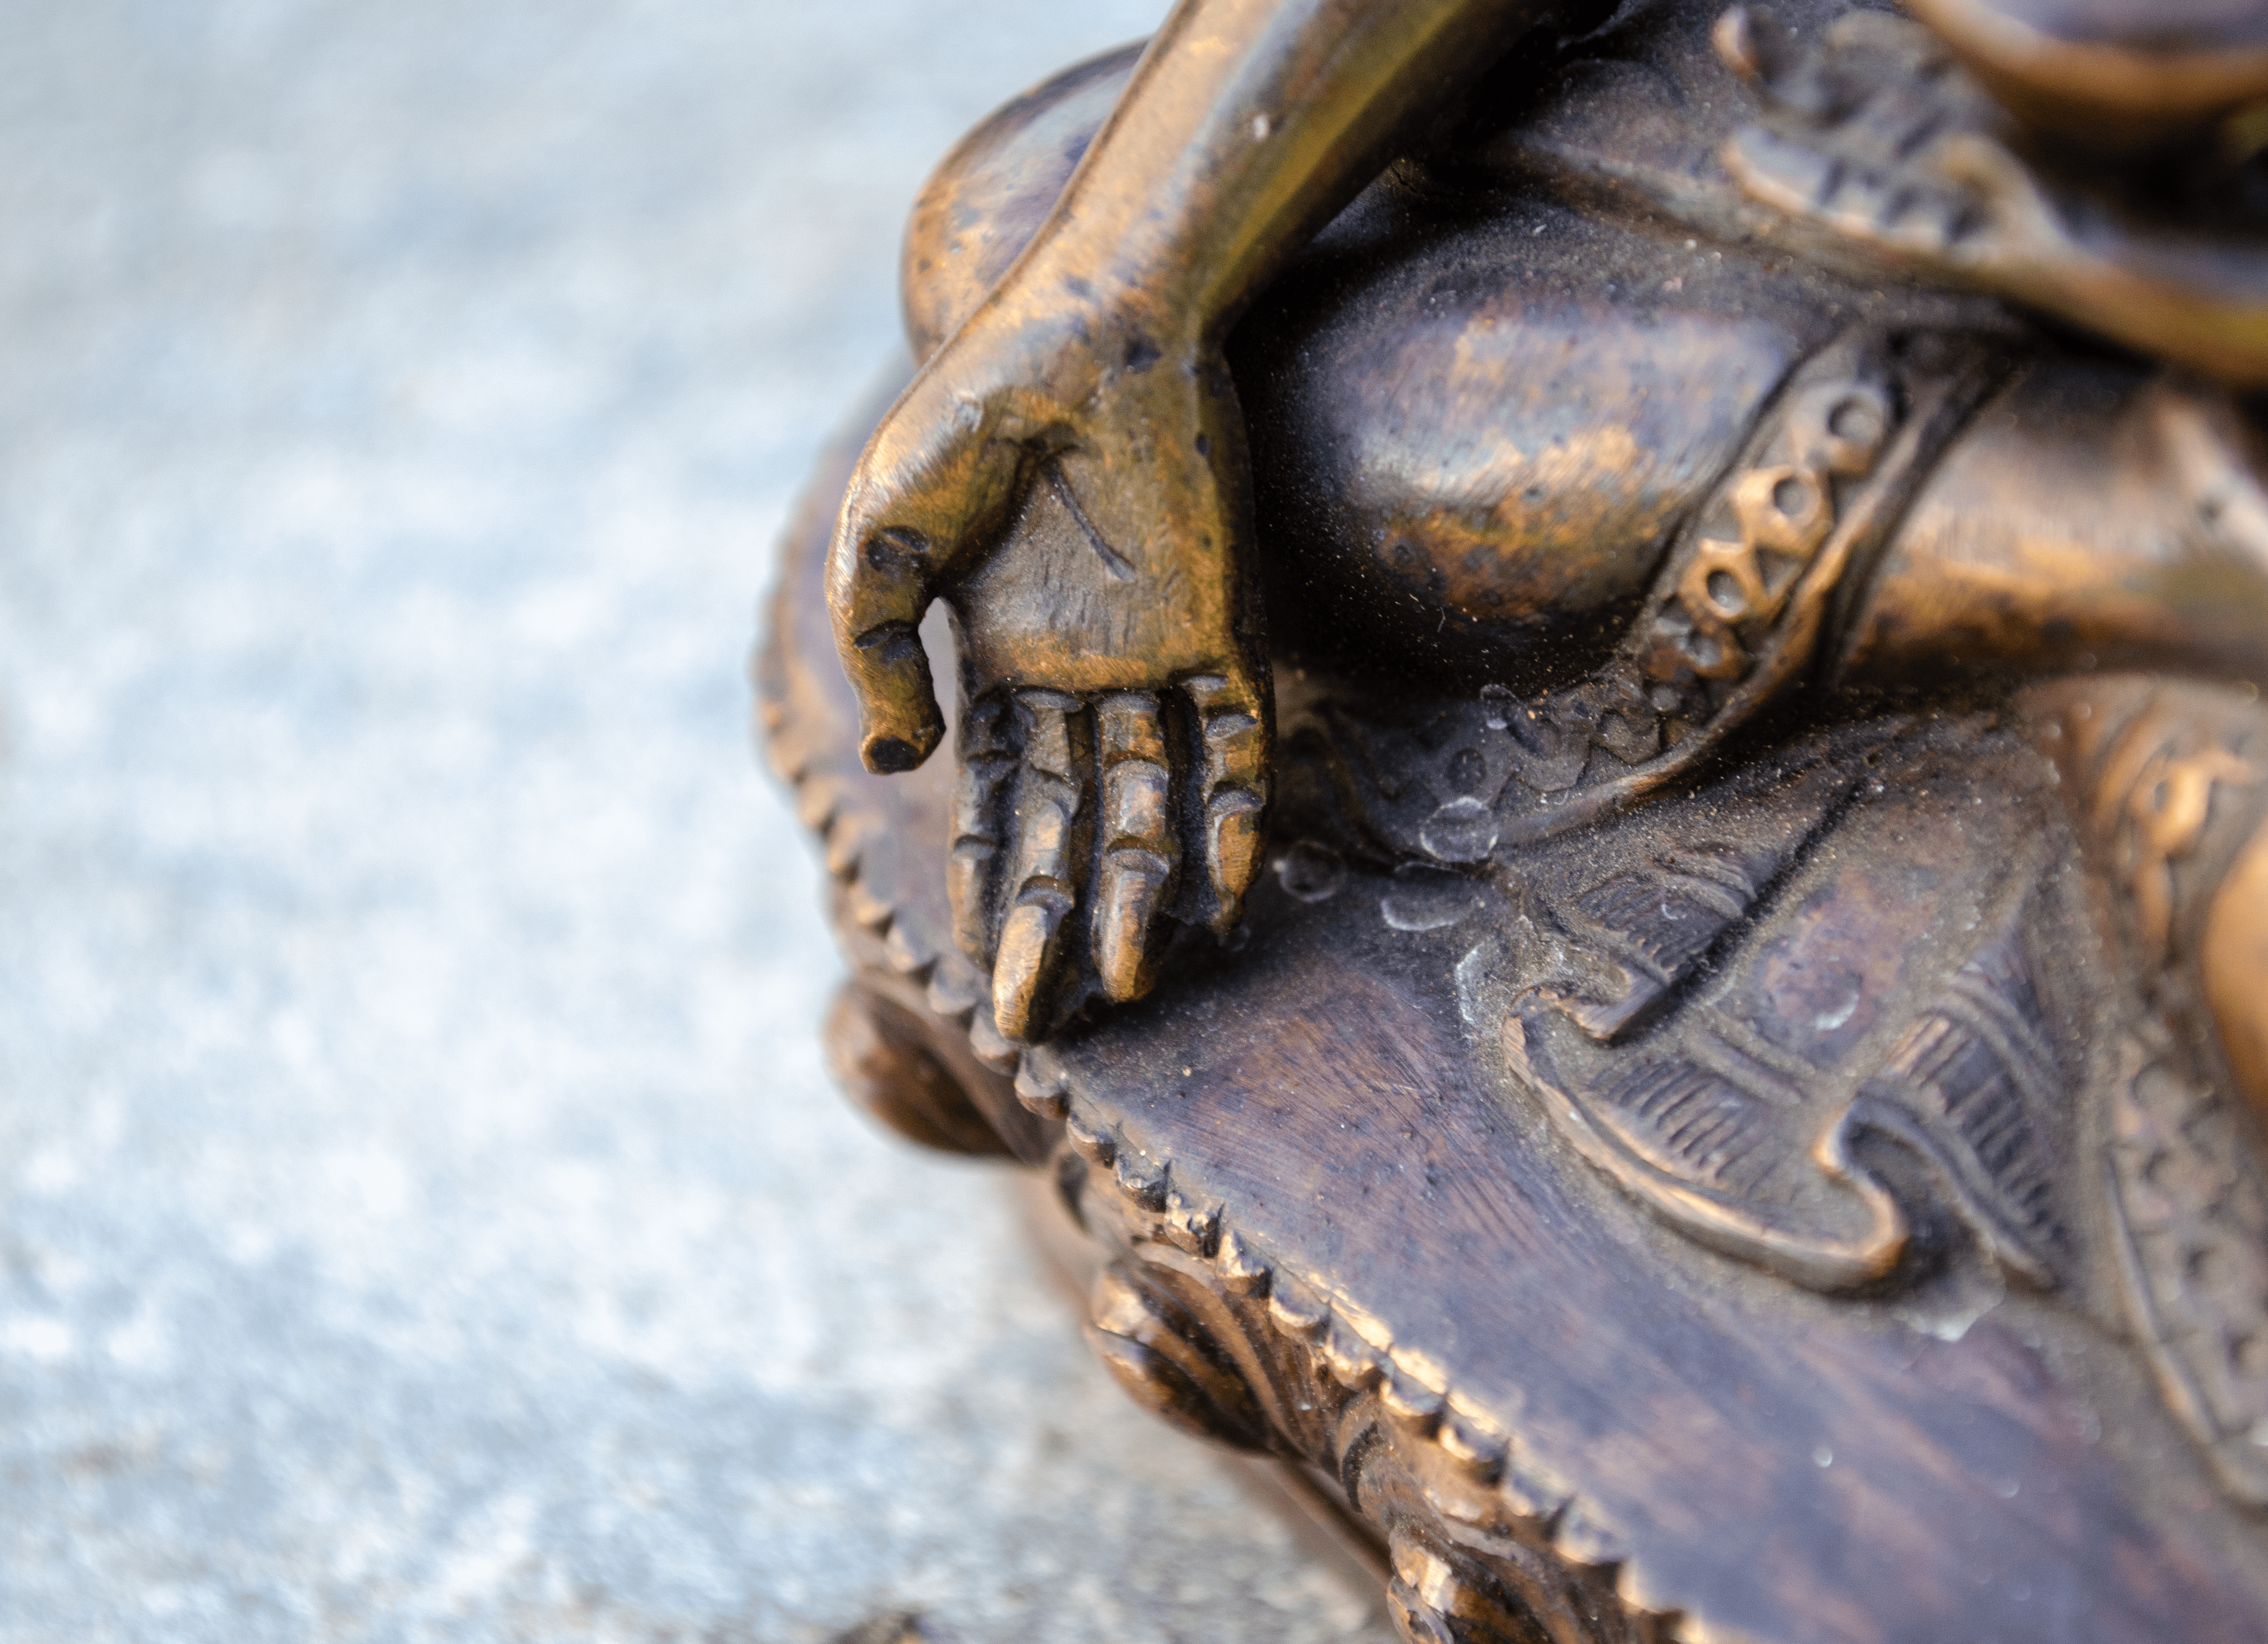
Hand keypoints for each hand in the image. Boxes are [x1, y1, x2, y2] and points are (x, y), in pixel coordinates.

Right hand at [827, 292, 1269, 1041]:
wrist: (1088, 325)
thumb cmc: (970, 416)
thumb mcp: (881, 538)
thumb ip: (876, 651)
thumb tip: (906, 763)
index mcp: (1000, 664)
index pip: (996, 804)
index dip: (984, 887)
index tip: (974, 973)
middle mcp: (1083, 680)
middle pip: (1069, 829)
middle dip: (1047, 925)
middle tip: (1033, 1027)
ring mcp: (1158, 661)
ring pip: (1156, 808)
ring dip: (1138, 896)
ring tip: (1127, 987)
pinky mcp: (1231, 630)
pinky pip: (1242, 748)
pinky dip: (1235, 821)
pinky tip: (1224, 902)